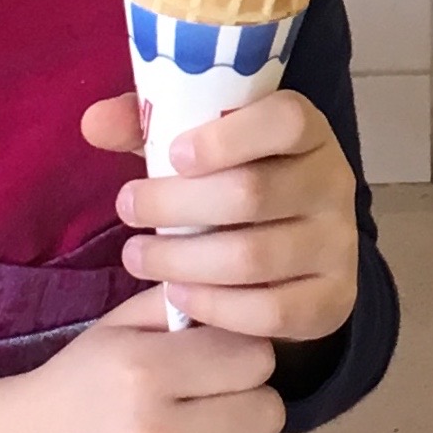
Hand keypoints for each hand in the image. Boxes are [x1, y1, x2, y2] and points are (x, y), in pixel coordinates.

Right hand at [0, 288, 284, 432]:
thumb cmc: (77, 387)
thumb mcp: (117, 329)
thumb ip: (183, 305)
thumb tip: (248, 300)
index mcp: (143, 373)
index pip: (256, 359)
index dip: (243, 359)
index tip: (219, 367)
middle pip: (268, 415)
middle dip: (248, 405)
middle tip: (214, 409)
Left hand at [85, 91, 359, 343]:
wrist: (297, 248)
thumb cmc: (235, 180)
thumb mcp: (197, 144)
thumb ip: (147, 126)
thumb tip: (94, 122)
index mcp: (308, 130)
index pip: (285, 120)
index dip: (227, 137)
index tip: (173, 155)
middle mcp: (333, 183)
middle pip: (253, 193)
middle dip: (176, 205)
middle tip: (127, 208)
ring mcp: (338, 244)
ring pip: (254, 256)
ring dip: (182, 260)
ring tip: (138, 256)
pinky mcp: (333, 299)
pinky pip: (271, 311)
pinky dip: (216, 306)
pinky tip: (178, 295)